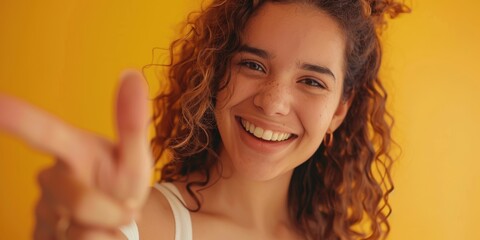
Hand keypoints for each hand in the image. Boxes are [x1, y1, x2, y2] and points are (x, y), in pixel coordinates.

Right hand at [0, 70, 151, 238]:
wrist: (121, 221)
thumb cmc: (123, 183)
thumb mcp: (135, 157)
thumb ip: (132, 122)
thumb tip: (131, 74)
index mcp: (72, 151)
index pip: (44, 133)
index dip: (18, 119)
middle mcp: (51, 179)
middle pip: (79, 203)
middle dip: (110, 212)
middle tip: (125, 210)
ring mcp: (43, 213)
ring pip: (77, 234)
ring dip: (103, 233)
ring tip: (106, 223)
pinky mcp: (41, 237)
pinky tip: (94, 237)